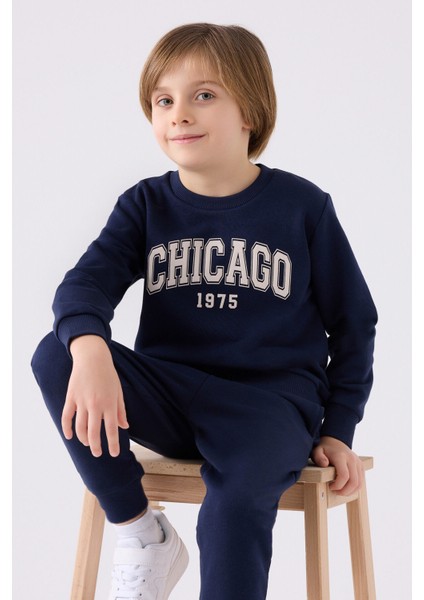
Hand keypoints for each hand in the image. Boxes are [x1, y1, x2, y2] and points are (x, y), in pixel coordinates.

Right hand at [61, 335, 128, 457]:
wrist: (92, 358)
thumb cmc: (108, 375)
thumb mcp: (118, 391)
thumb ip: (121, 410)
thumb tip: (124, 427)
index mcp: (110, 403)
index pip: (111, 429)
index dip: (113, 444)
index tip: (114, 454)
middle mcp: (95, 405)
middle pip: (94, 432)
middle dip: (96, 447)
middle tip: (98, 453)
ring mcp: (82, 401)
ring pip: (80, 427)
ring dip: (83, 439)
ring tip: (88, 444)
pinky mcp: (71, 397)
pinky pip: (66, 417)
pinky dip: (67, 429)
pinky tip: (70, 436)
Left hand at [311, 436, 363, 495]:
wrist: (335, 441)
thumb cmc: (325, 449)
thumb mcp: (317, 451)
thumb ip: (318, 457)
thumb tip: (325, 464)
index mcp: (341, 456)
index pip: (344, 475)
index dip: (338, 485)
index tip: (330, 487)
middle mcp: (352, 459)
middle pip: (354, 482)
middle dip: (344, 491)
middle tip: (335, 492)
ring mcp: (358, 463)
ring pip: (359, 483)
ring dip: (350, 491)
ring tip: (340, 491)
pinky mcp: (361, 466)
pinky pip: (361, 481)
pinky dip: (354, 488)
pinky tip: (345, 488)